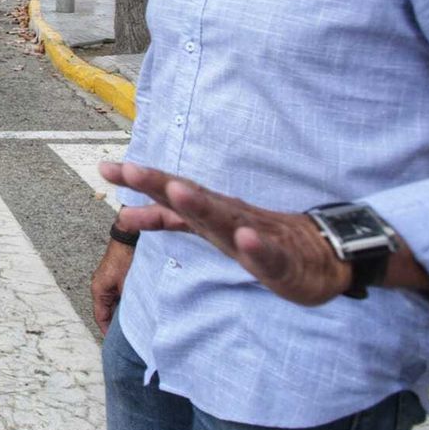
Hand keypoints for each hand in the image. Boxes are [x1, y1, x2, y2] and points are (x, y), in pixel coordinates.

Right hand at [90, 238, 133, 333]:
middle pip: (108, 312)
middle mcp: (101, 287)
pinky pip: (120, 296)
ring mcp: (109, 282)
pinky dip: (127, 303)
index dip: (108, 333)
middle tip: (131, 337)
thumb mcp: (128, 286)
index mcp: (99, 291)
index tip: (117, 345)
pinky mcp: (117, 278)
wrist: (130, 237)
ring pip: (115, 304)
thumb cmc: (126, 258)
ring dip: (124, 312)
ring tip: (137, 324)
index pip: (101, 318)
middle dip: (118, 324)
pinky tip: (139, 307)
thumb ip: (128, 305)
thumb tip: (134, 322)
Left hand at [98, 162, 351, 304]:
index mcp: (210, 211)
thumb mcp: (205, 230)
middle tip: (131, 170)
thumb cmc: (257, 238)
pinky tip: (246, 239)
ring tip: (177, 191)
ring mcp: (256, 236)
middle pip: (191, 197)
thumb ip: (168, 220)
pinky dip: (256, 246)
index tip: (106, 168)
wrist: (321, 254)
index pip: (170, 192)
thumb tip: (125, 215)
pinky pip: (268, 254)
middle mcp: (229, 217)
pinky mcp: (282, 261)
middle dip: (160, 183)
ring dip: (201, 205)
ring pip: (226, 220)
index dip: (139, 181)